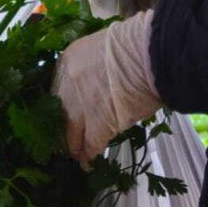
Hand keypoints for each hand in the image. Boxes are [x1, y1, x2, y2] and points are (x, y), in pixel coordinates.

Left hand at [53, 11, 160, 163]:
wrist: (149, 53)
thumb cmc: (135, 43)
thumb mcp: (102, 46)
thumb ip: (94, 64)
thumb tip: (101, 80)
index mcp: (68, 61)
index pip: (58, 89)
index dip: (62, 105)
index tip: (65, 113)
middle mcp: (67, 84)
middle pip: (60, 114)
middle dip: (63, 129)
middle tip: (67, 139)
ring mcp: (80, 107)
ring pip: (72, 134)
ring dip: (74, 147)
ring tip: (77, 155)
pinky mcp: (98, 125)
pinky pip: (91, 145)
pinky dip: (90, 156)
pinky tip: (89, 163)